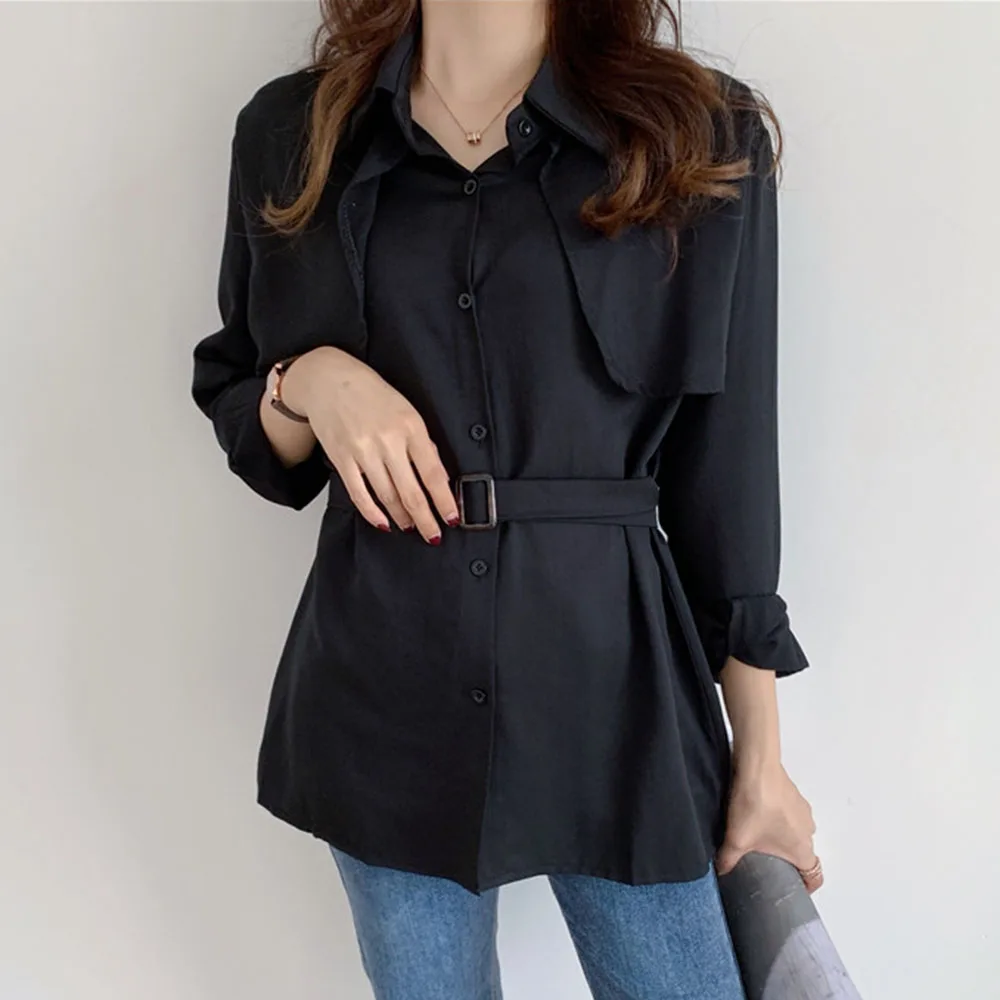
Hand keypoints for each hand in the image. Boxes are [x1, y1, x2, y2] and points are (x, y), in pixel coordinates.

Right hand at [283, 346, 459, 542]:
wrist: (329, 379)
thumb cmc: (372, 394)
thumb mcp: (407, 411)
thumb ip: (422, 444)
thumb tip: (437, 478)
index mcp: (410, 427)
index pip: (433, 473)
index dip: (444, 501)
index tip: (451, 517)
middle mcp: (388, 441)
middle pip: (411, 491)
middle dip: (425, 519)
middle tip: (434, 535)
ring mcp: (363, 451)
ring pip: (387, 496)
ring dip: (402, 517)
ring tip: (411, 527)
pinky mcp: (342, 459)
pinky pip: (359, 494)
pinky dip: (372, 513)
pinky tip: (383, 522)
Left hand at [715, 760, 823, 893]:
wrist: (756, 767)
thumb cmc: (755, 806)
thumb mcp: (736, 840)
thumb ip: (728, 861)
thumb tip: (720, 870)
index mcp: (803, 850)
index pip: (815, 876)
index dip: (806, 886)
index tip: (793, 889)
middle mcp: (808, 831)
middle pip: (803, 853)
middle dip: (787, 859)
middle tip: (767, 862)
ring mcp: (803, 810)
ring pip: (796, 831)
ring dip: (782, 836)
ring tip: (758, 836)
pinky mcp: (793, 794)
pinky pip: (790, 813)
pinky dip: (778, 817)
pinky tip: (758, 813)